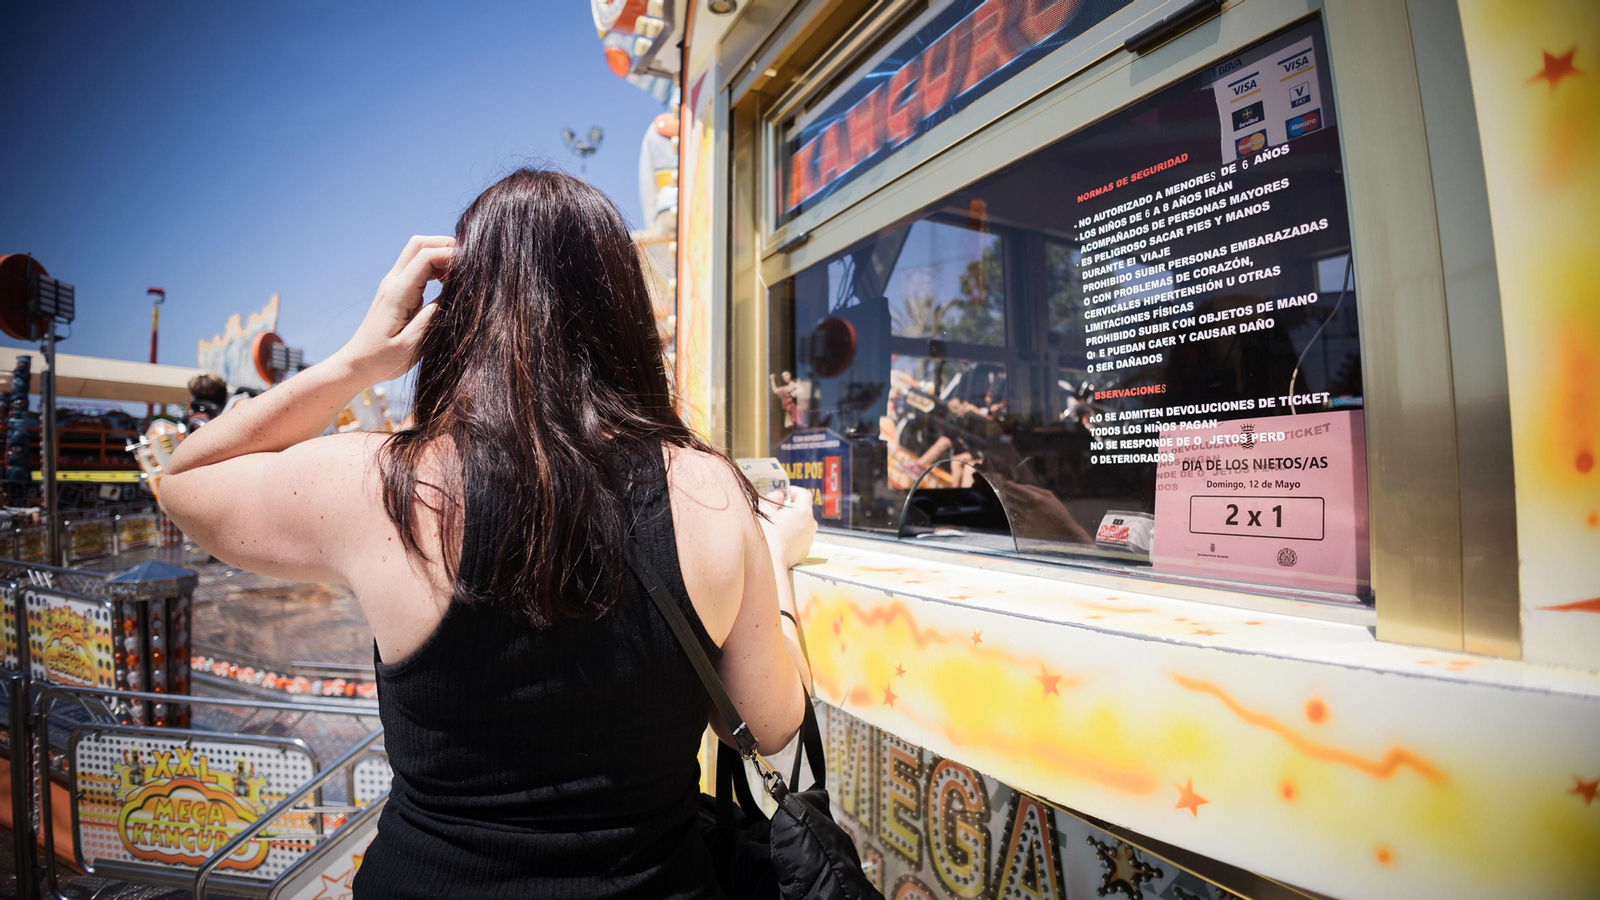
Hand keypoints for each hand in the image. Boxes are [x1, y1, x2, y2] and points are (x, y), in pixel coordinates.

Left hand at [337, 236, 453, 381]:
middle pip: (420, 244)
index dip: (451, 255)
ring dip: (440, 254)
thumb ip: (432, 317)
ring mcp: (393, 283)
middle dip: (446, 246)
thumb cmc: (384, 359)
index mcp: (398, 292)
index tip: (471, 269)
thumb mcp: (412, 344)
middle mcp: (393, 282)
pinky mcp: (396, 289)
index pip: (426, 256)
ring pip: (418, 251)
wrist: (358, 363)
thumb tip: (452, 294)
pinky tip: (446, 283)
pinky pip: (417, 265)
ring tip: (459, 275)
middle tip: (467, 265)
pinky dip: (435, 265)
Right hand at [758, 485, 816, 568]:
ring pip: (801, 524)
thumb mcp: (766, 511)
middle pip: (803, 510)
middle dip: (790, 508)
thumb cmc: (766, 536)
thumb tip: (779, 495)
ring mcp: (809, 538)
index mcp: (803, 512)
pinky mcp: (805, 550)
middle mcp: (810, 525)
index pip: (804, 494)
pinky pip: (800, 537)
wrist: (769, 563)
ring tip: (776, 527)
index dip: (793, 491)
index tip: (784, 494)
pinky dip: (792, 535)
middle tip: (775, 511)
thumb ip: (774, 498)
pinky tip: (779, 539)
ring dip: (791, 522)